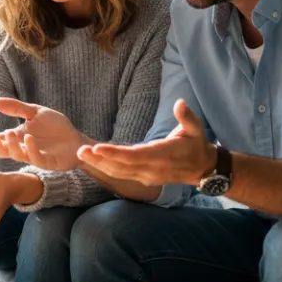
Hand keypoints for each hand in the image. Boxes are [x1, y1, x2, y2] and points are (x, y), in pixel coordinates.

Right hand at [0, 98, 87, 170]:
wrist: (76, 138)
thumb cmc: (56, 127)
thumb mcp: (35, 112)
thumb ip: (17, 108)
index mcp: (18, 137)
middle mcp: (23, 148)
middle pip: (3, 151)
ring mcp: (34, 156)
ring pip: (17, 155)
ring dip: (10, 146)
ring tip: (8, 133)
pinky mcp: (47, 162)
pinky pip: (36, 157)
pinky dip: (31, 148)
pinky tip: (29, 139)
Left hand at [77, 99, 214, 186]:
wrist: (201, 168)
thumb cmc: (196, 145)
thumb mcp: (195, 129)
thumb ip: (187, 117)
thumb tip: (180, 103)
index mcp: (162, 156)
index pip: (134, 156)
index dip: (115, 153)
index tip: (98, 148)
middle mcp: (151, 170)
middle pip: (121, 167)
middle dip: (99, 160)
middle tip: (79, 150)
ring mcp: (146, 177)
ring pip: (118, 173)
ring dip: (99, 165)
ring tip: (81, 154)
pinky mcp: (143, 179)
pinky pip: (121, 175)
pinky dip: (106, 169)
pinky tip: (94, 161)